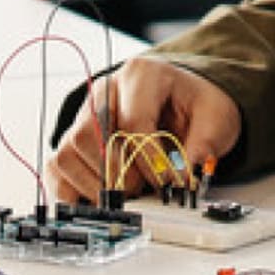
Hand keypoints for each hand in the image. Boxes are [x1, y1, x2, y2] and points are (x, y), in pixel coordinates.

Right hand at [46, 58, 242, 205]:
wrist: (183, 100)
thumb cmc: (195, 106)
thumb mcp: (216, 116)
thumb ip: (206, 142)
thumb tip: (185, 174)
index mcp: (142, 74)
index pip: (132, 120)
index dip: (148, 160)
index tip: (167, 184)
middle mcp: (105, 89)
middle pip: (92, 135)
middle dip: (119, 173)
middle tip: (144, 191)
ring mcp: (84, 113)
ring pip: (69, 151)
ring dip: (96, 184)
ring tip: (126, 195)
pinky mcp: (74, 138)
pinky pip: (57, 167)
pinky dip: (73, 191)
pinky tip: (99, 201)